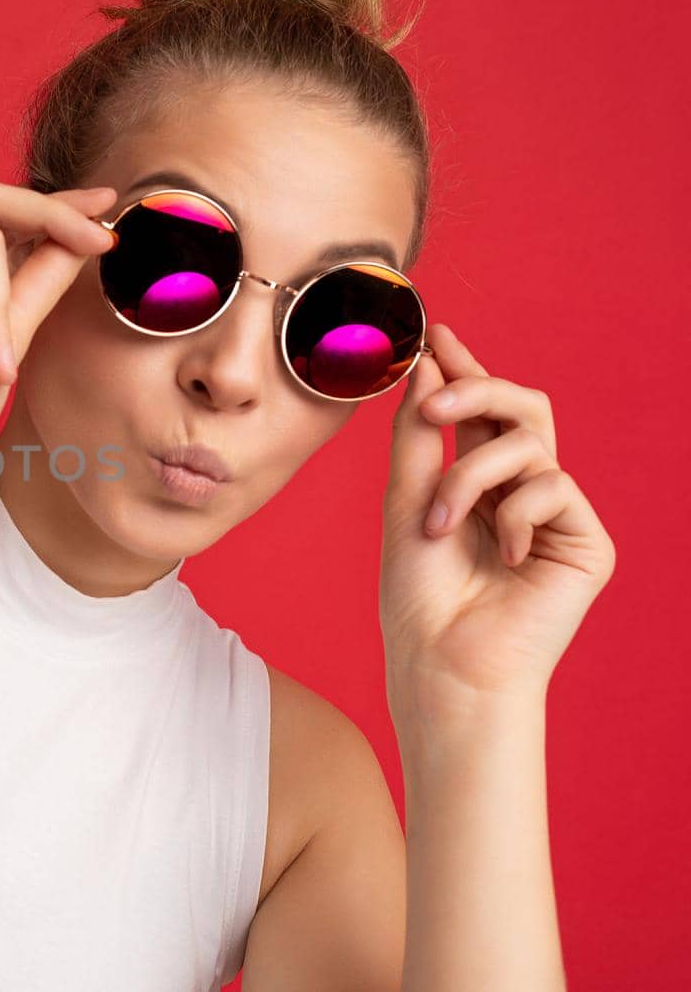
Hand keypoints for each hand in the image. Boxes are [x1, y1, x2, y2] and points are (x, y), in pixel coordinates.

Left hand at [380, 322, 616, 712]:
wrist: (442, 661)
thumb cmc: (418, 594)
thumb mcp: (405, 500)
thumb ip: (418, 434)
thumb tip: (424, 366)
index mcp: (479, 481)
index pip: (481, 410)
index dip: (465, 367)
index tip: (436, 331)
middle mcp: (522, 492)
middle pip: (522, 405)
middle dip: (476, 389)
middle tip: (433, 404)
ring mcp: (558, 516)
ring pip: (530, 442)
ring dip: (471, 476)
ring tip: (442, 525)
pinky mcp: (587, 541)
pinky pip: (554, 487)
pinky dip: (512, 515)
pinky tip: (504, 559)